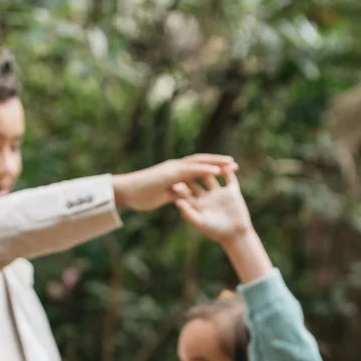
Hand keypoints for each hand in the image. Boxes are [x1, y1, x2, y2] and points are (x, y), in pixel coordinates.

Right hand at [113, 155, 235, 212]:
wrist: (126, 192)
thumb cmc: (140, 195)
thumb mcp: (162, 197)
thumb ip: (173, 194)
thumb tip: (182, 197)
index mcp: (174, 173)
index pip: (196, 169)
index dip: (210, 169)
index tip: (224, 171)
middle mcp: (176, 167)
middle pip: (201, 162)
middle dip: (218, 163)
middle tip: (234, 164)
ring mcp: (174, 168)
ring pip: (199, 162)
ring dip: (216, 163)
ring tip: (231, 163)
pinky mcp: (171, 172)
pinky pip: (191, 170)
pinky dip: (204, 169)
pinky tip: (216, 170)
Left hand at [172, 168, 253, 243]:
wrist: (236, 236)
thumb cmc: (216, 232)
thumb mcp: (201, 223)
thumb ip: (188, 213)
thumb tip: (177, 201)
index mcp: (197, 203)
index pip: (185, 190)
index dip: (180, 182)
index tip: (172, 175)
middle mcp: (206, 196)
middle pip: (197, 179)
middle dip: (192, 171)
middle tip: (187, 161)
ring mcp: (219, 192)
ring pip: (212, 175)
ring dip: (210, 167)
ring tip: (206, 159)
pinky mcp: (232, 191)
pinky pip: (230, 177)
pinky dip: (229, 171)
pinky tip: (226, 164)